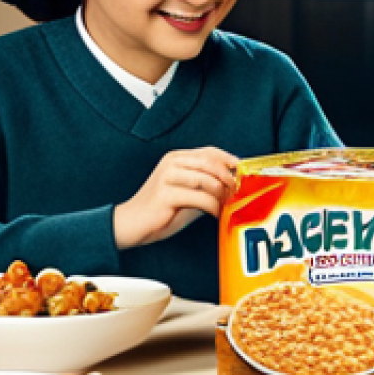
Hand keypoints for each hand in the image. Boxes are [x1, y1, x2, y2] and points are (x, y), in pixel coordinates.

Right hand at [113, 147, 237, 248]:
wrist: (132, 223)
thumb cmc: (161, 209)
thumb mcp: (187, 192)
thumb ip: (205, 185)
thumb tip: (232, 183)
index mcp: (176, 158)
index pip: (209, 151)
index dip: (228, 159)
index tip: (241, 171)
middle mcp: (171, 163)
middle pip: (210, 162)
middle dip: (228, 178)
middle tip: (235, 193)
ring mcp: (167, 177)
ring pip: (206, 179)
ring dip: (221, 194)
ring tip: (225, 205)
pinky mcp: (165, 194)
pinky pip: (199, 198)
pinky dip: (212, 207)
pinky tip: (215, 214)